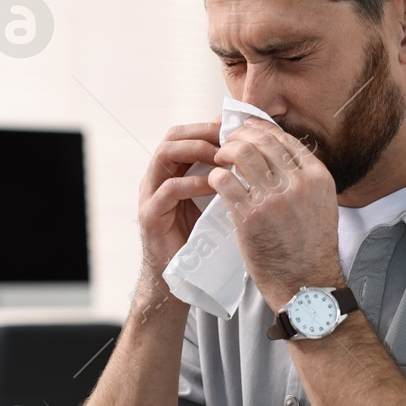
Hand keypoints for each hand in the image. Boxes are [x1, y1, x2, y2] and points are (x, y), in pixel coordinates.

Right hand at [137, 120, 221, 284]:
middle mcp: (157, 178)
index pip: (186, 133)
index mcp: (172, 172)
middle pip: (172, 136)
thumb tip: (255, 157)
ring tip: (223, 158)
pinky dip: (194, 182)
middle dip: (203, 132)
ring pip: (165, 154)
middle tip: (230, 138)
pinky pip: (169, 188)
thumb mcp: (216, 203)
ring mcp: (150, 195)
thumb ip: (224, 180)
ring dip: (197, 150)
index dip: (209, 126)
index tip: (237, 127)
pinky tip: (216, 185)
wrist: (181, 280)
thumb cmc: (203, 242)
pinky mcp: (151, 216)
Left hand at [209, 119, 342, 310]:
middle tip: (228, 141)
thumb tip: (281, 156)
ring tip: (219, 158)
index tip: (247, 130)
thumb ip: (305, 180)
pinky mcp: (250, 216)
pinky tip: (214, 180)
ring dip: (225, 151)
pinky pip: (225, 180)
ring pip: (241, 153)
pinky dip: (216, 175)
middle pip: (262, 140)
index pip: (284, 139)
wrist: (306, 285)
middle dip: (240, 135)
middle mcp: (299, 183)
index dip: (260, 129)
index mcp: (318, 177)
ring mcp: (274, 198)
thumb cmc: (311, 248)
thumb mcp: (322, 205)